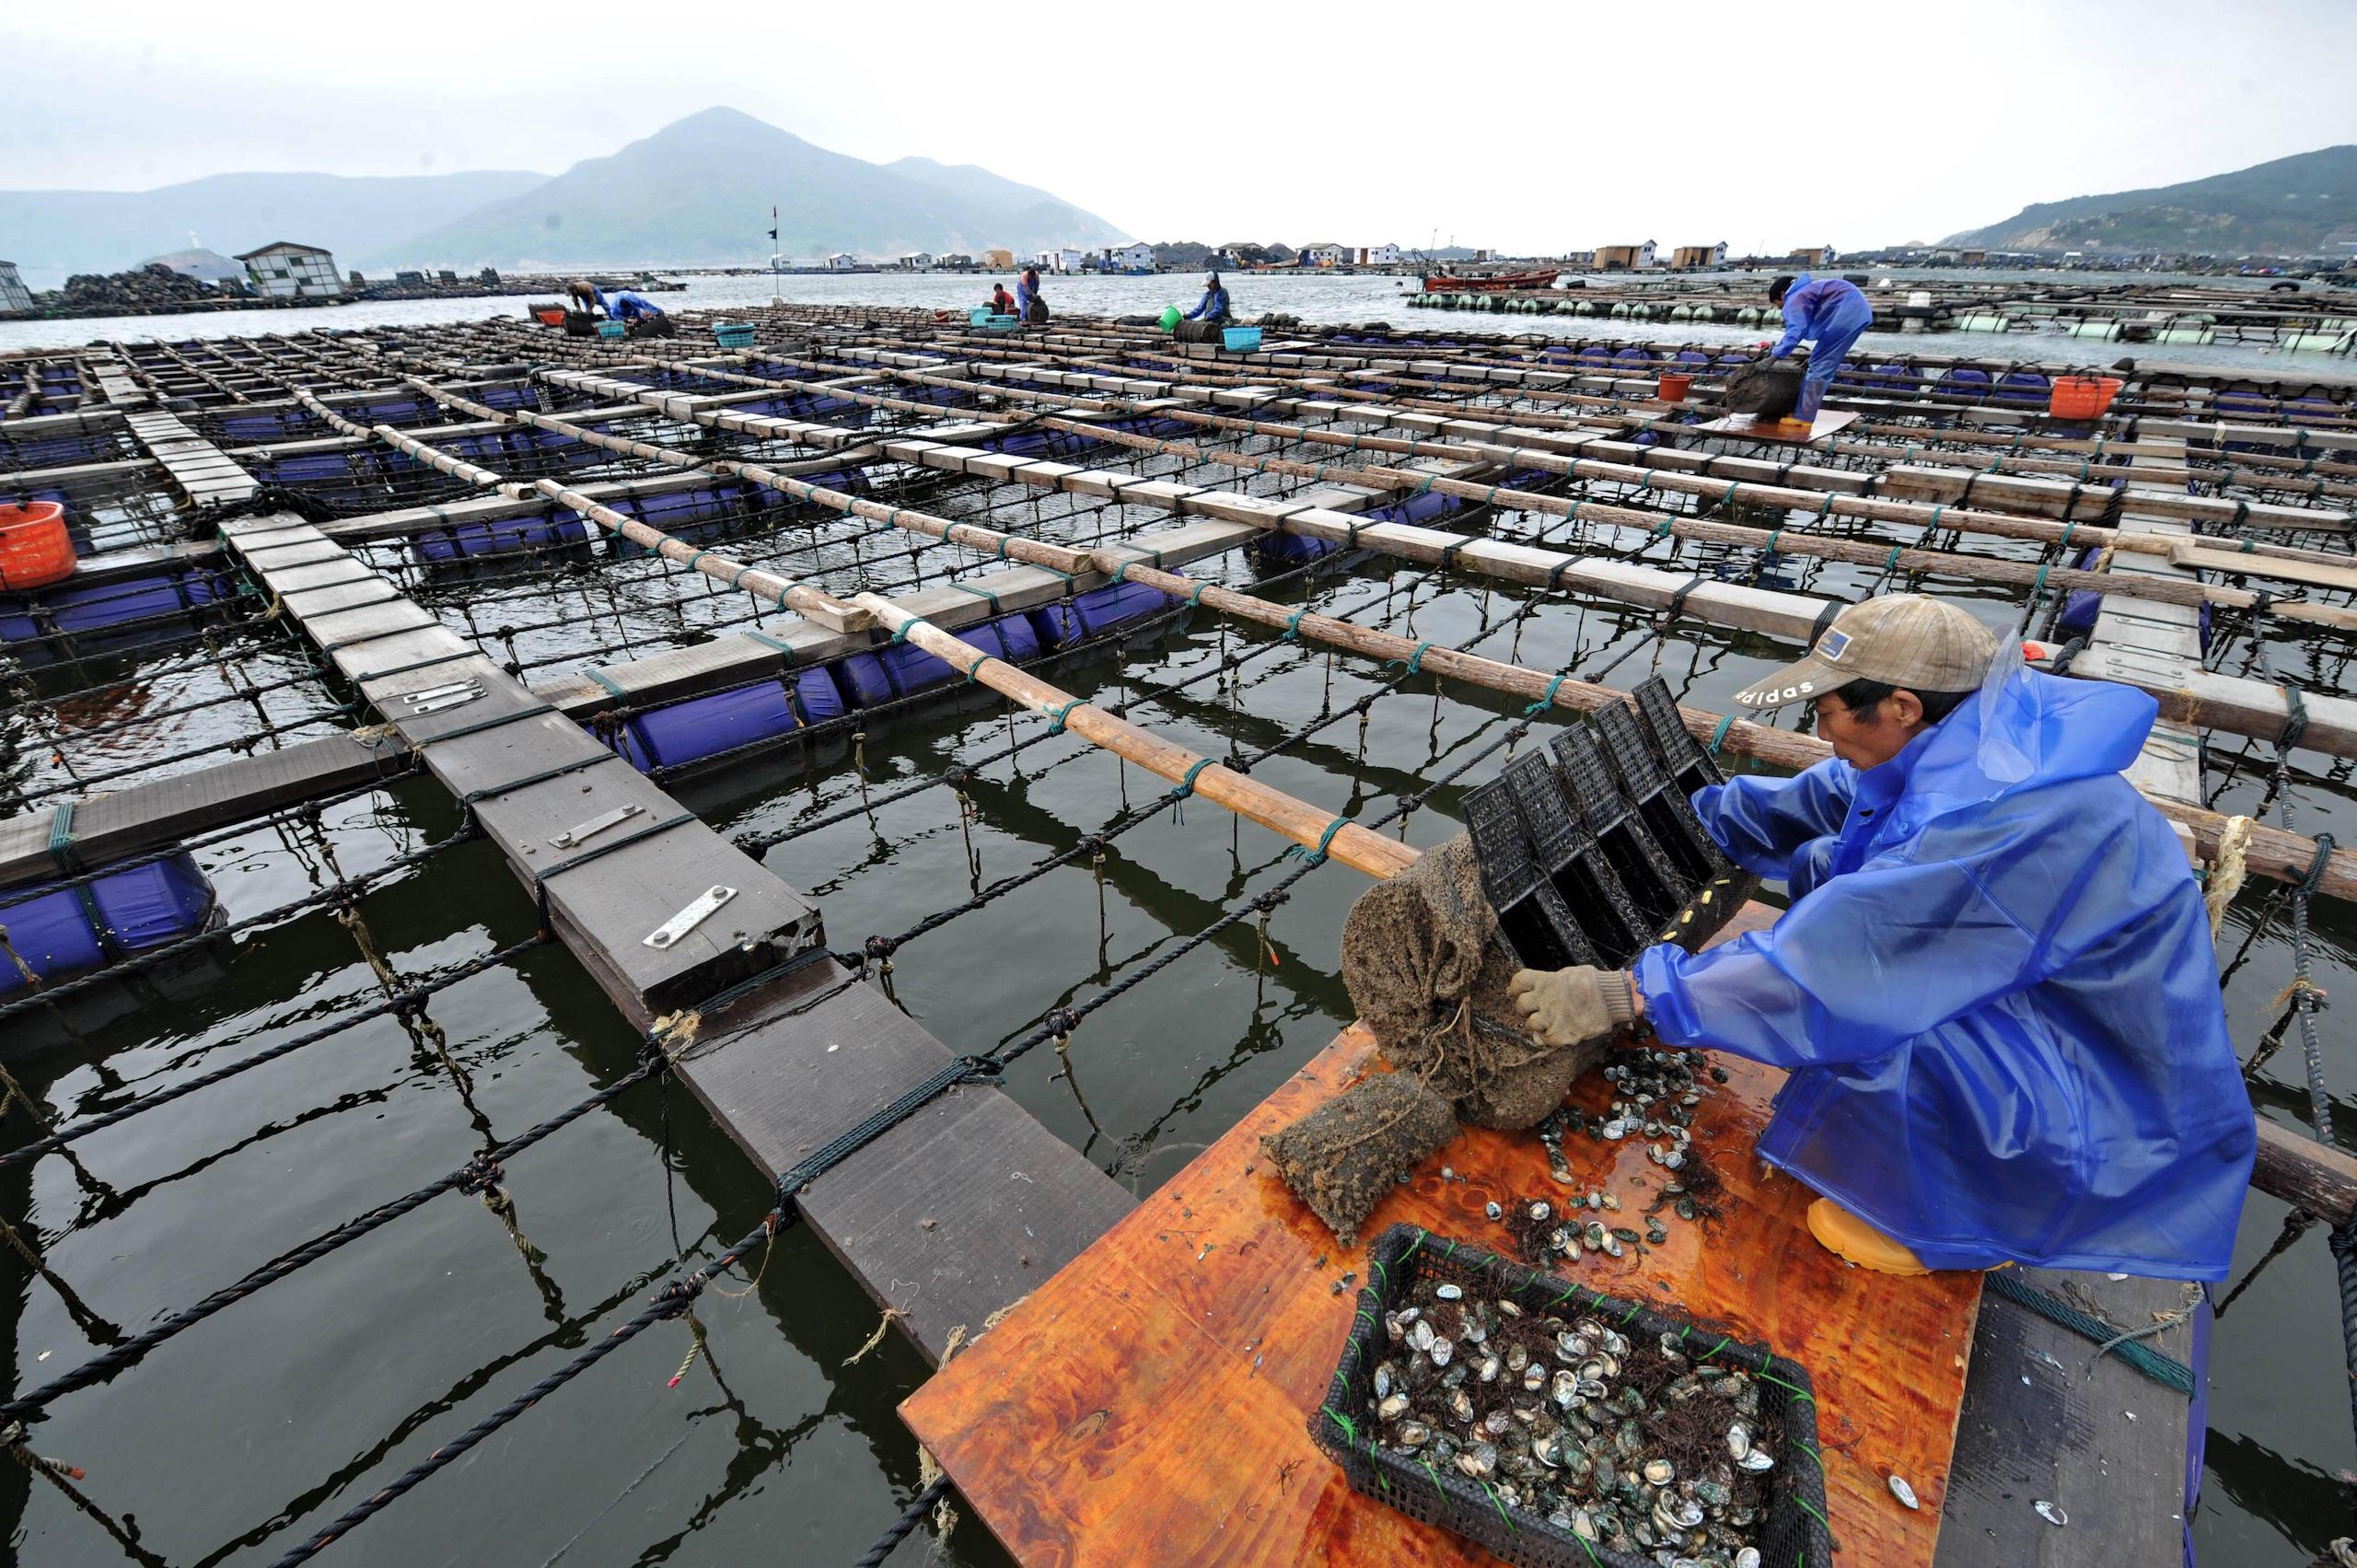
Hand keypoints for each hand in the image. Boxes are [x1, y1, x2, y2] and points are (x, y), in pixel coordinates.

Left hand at [1508, 966, 1637, 1048]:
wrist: (1614, 999)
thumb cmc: (1592, 984)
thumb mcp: (1568, 975)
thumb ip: (1548, 983)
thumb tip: (1531, 990)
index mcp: (1546, 981)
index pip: (1518, 982)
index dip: (1516, 988)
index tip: (1521, 992)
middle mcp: (1545, 999)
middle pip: (1521, 1005)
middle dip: (1526, 1008)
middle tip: (1538, 1008)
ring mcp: (1552, 1018)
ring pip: (1530, 1024)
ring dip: (1539, 1023)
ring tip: (1552, 1020)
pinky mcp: (1561, 1035)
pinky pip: (1544, 1039)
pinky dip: (1549, 1037)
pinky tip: (1560, 1029)